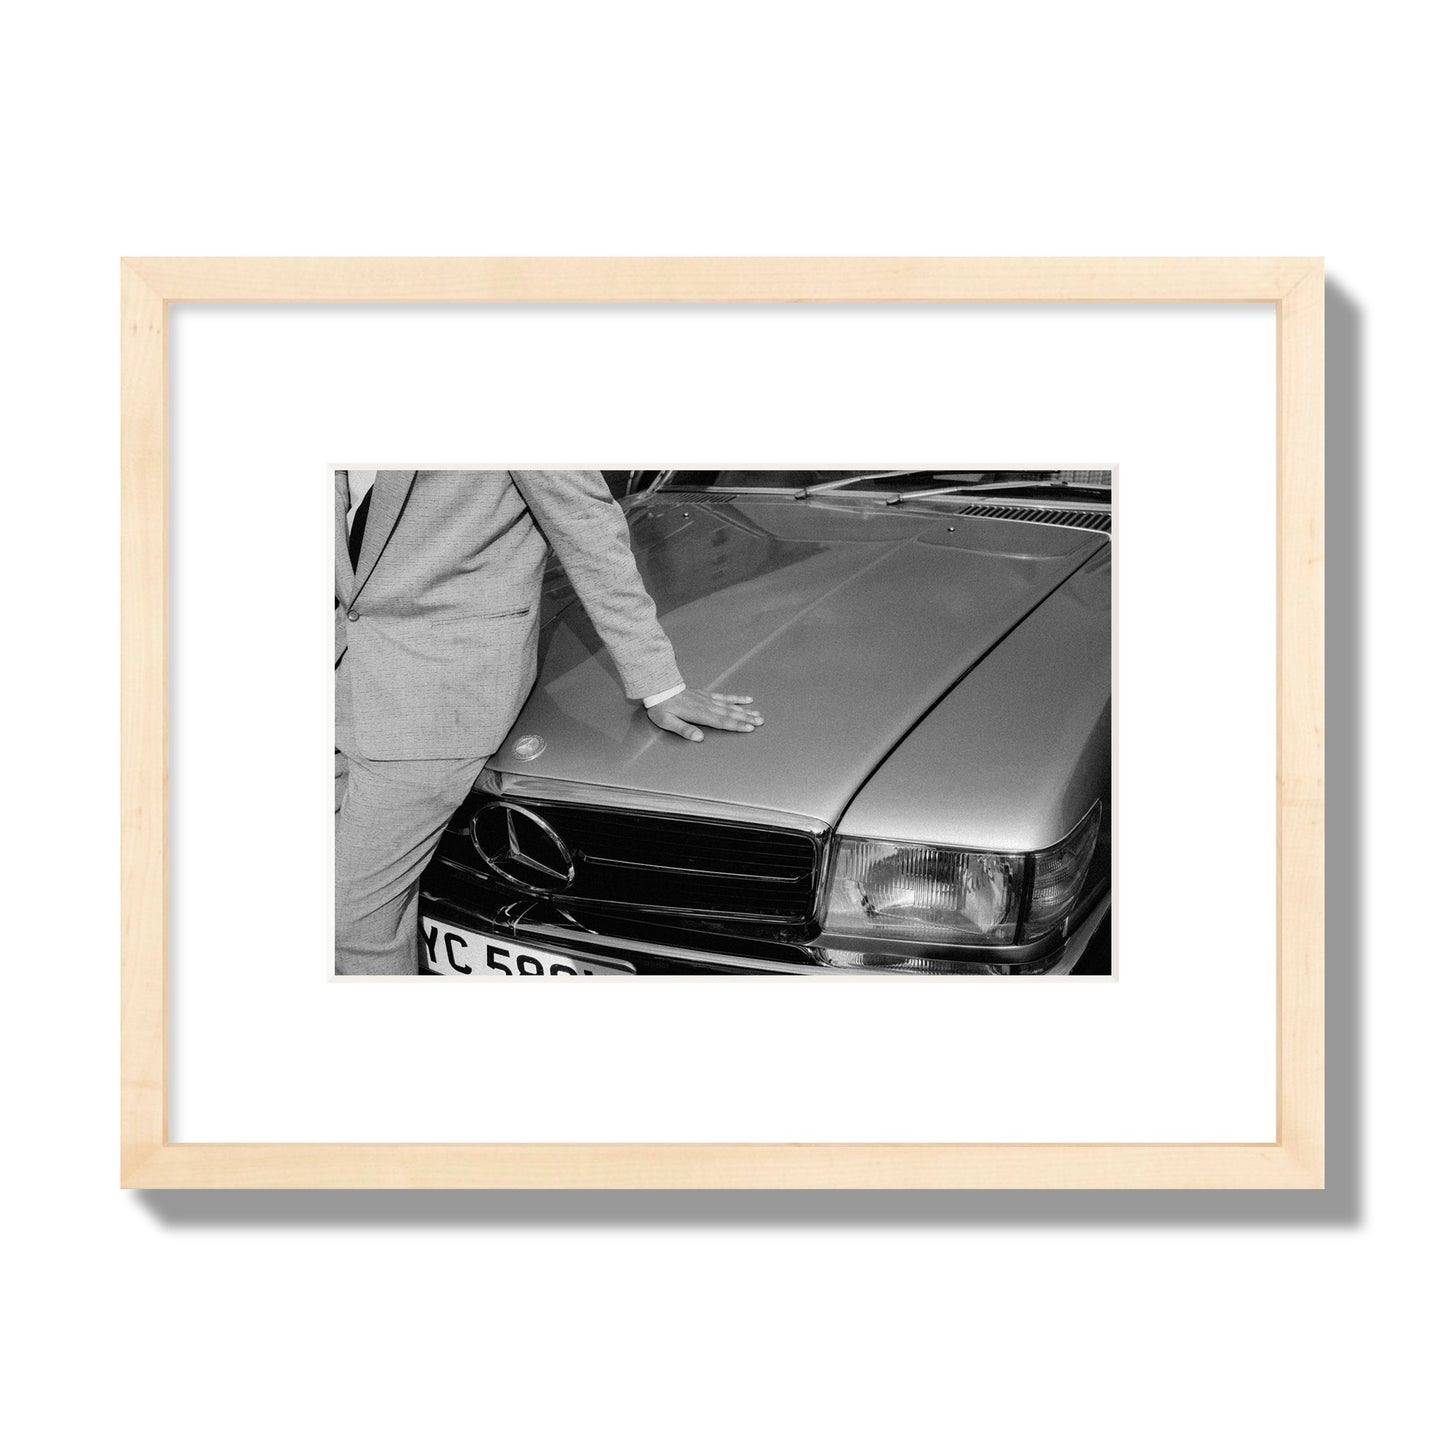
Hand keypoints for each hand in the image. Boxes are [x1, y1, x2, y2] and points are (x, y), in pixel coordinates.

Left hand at [646, 689, 763, 742]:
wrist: (659, 687)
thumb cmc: (661, 708)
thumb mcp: (667, 722)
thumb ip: (684, 730)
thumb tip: (699, 738)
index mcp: (699, 714)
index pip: (721, 721)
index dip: (736, 725)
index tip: (750, 728)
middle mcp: (706, 706)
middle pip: (730, 713)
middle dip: (746, 718)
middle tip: (761, 722)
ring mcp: (708, 699)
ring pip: (730, 705)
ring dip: (745, 710)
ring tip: (758, 714)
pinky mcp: (706, 695)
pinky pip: (724, 696)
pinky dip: (736, 698)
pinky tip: (746, 699)